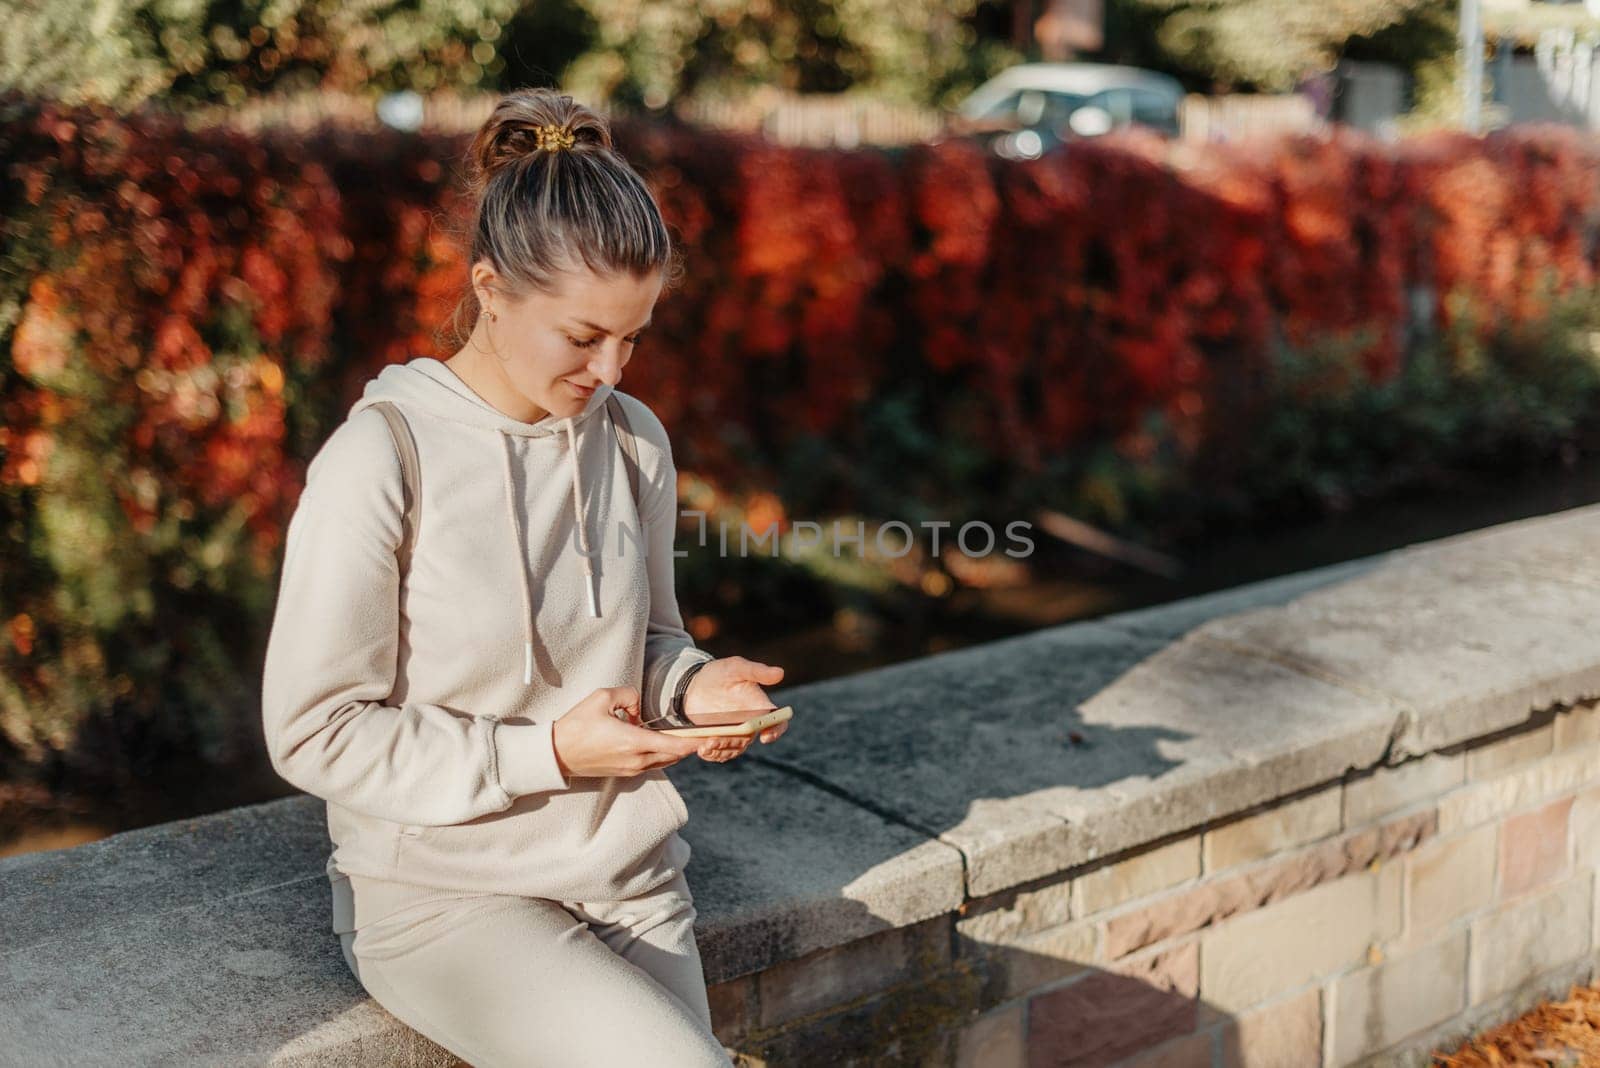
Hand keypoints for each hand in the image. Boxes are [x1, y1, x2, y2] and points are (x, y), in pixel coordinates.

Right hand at [550, 686, 705, 778]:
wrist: (556, 754)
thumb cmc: (577, 725)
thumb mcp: (601, 698)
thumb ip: (628, 695)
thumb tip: (638, 706)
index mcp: (633, 742)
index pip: (673, 745)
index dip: (694, 742)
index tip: (710, 738)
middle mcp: (636, 760)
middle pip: (674, 755)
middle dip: (689, 745)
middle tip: (703, 734)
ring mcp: (631, 769)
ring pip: (664, 761)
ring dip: (674, 749)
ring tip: (682, 735)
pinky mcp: (624, 772)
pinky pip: (652, 764)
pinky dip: (661, 754)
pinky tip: (659, 741)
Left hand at [682, 656, 788, 758]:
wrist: (694, 684)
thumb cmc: (720, 673)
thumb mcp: (736, 667)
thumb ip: (756, 671)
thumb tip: (780, 673)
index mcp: (760, 706)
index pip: (777, 721)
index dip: (776, 730)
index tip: (765, 736)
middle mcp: (751, 723)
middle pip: (750, 739)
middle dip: (735, 742)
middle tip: (717, 739)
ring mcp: (735, 734)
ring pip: (734, 749)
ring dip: (722, 750)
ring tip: (706, 745)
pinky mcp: (720, 740)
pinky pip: (720, 753)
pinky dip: (712, 754)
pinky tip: (701, 749)